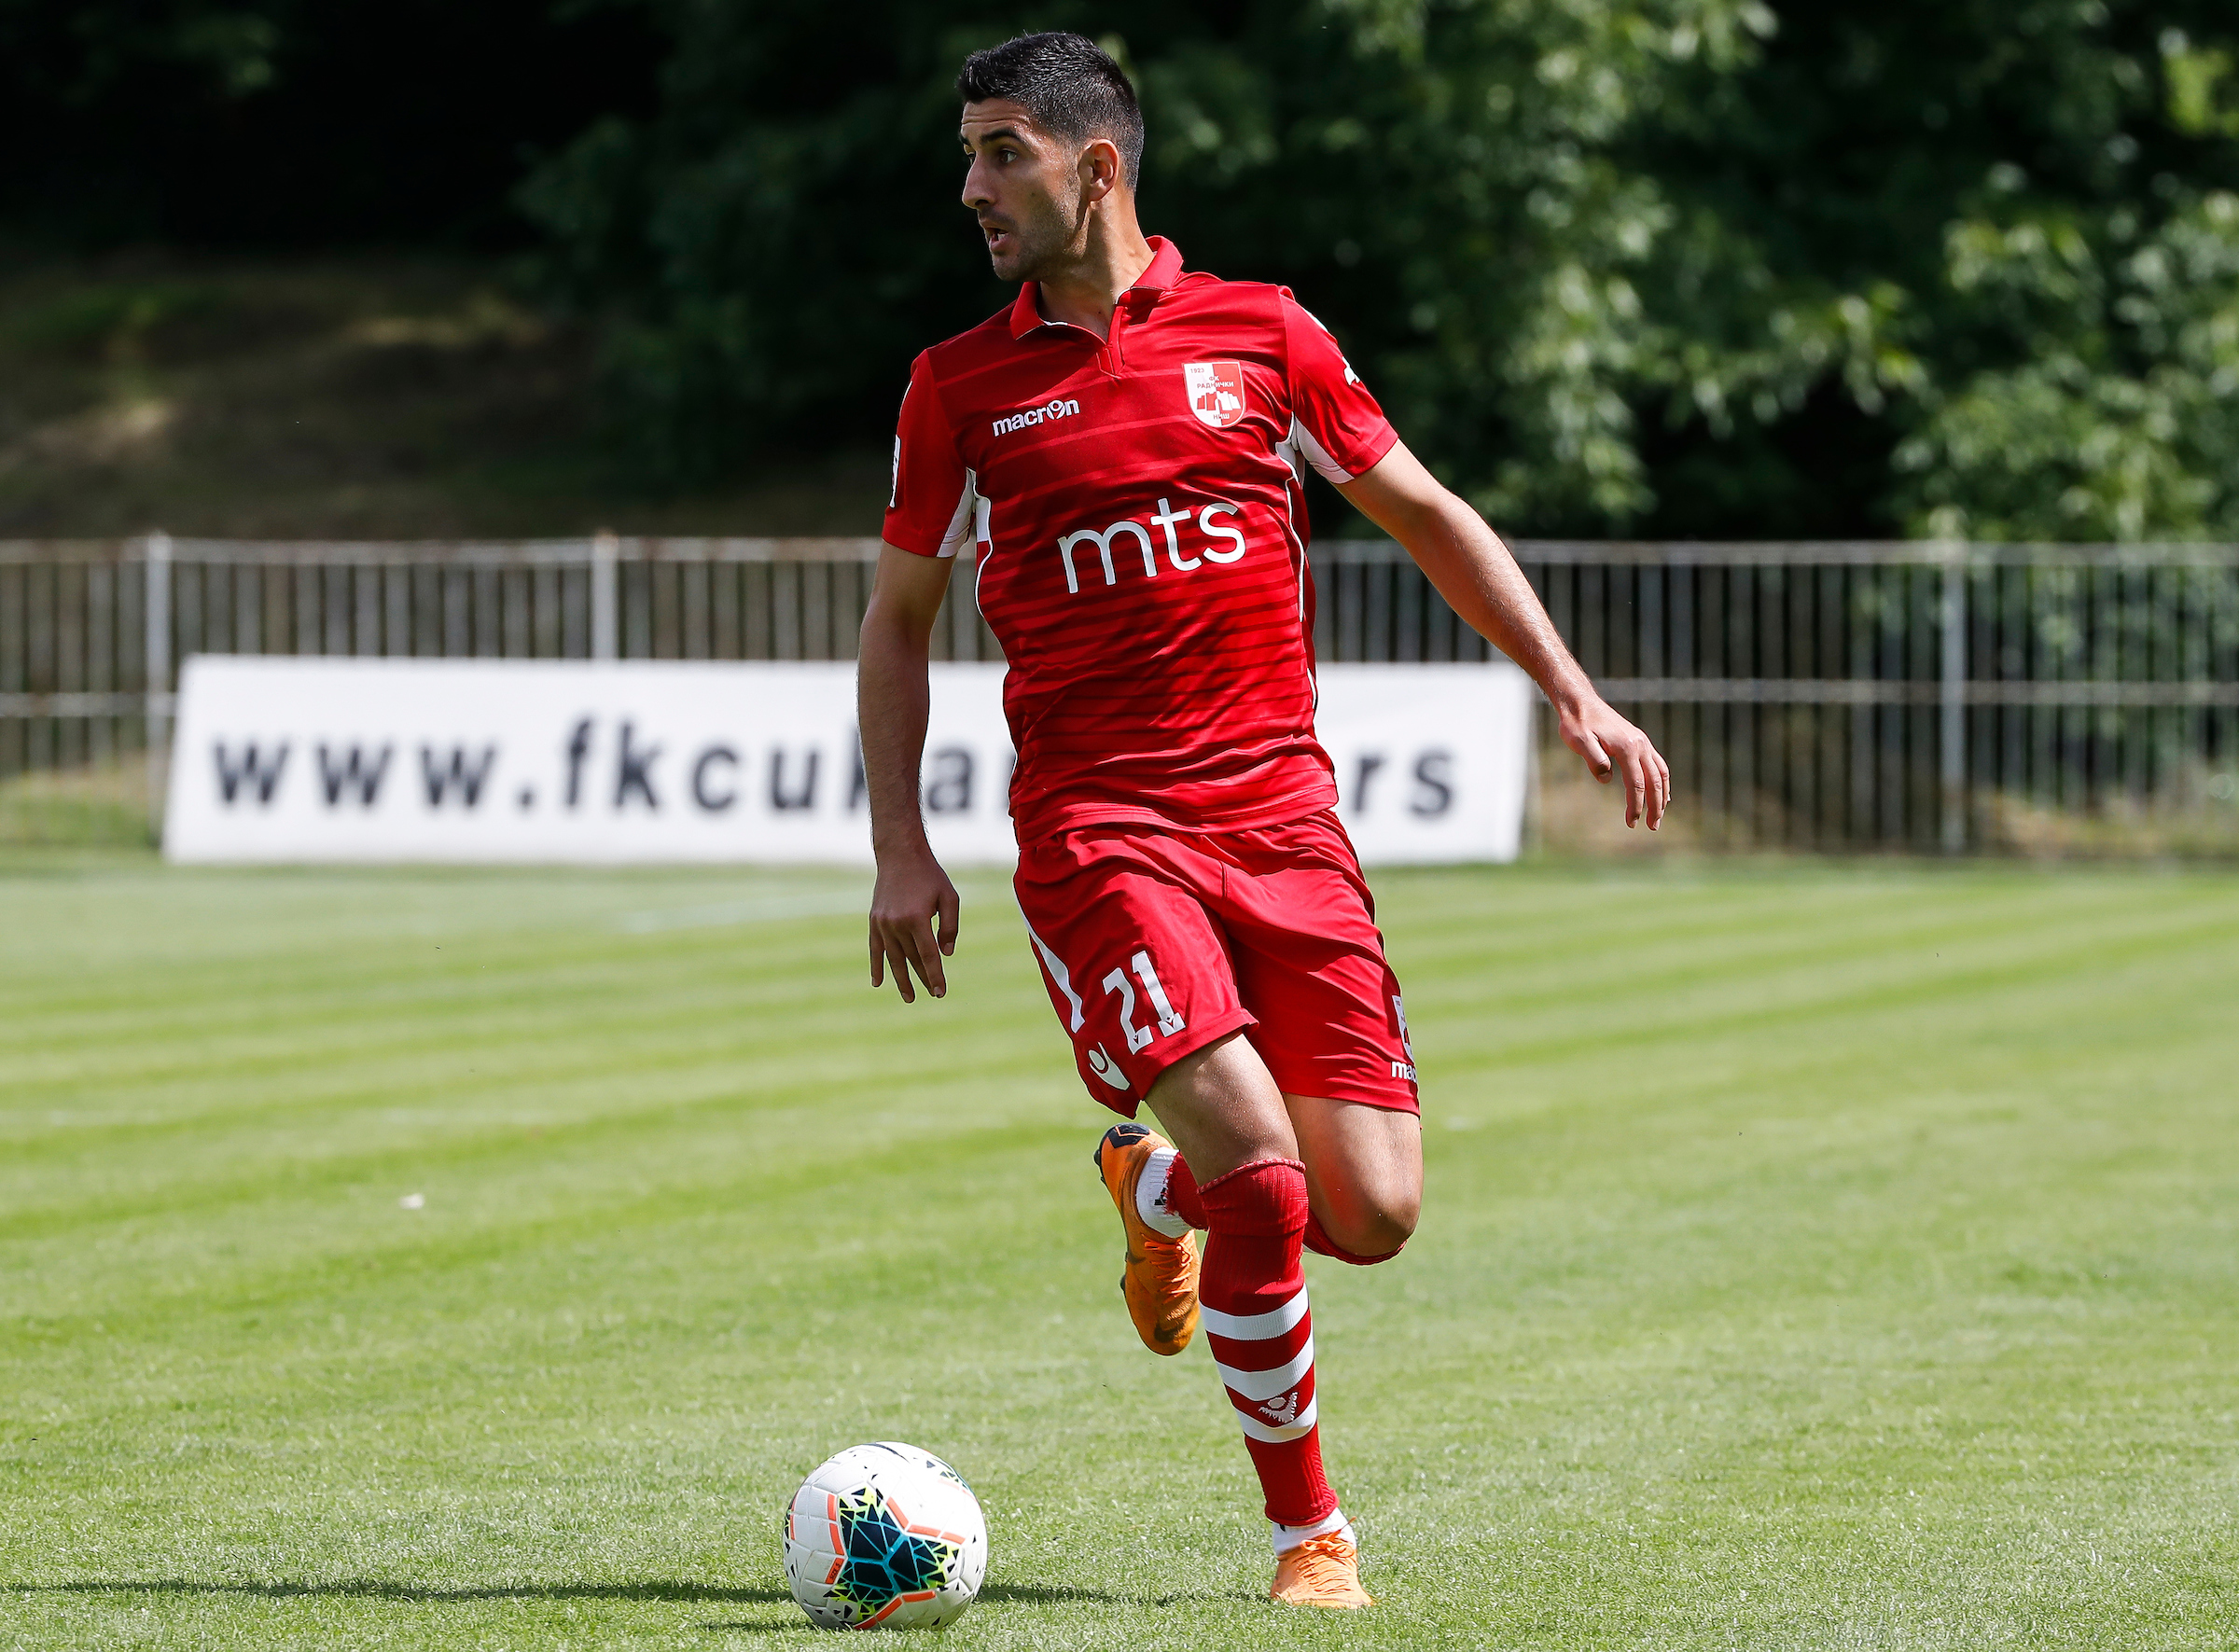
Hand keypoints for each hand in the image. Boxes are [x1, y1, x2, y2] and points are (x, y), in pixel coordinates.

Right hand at [868, 846, 960, 1001]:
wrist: (900, 855)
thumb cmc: (929, 876)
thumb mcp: (949, 897)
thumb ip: (949, 927)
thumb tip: (946, 954)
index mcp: (917, 918)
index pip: (928, 955)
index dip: (935, 975)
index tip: (940, 992)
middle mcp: (897, 924)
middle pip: (912, 959)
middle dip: (923, 979)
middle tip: (932, 995)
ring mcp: (883, 923)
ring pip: (893, 958)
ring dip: (901, 979)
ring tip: (909, 997)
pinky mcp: (874, 921)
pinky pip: (874, 949)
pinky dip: (876, 966)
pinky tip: (877, 983)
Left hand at [1557, 695, 1671, 828]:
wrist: (1580, 703)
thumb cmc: (1577, 724)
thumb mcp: (1579, 742)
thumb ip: (1594, 760)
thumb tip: (1607, 780)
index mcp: (1627, 747)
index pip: (1636, 783)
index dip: (1635, 805)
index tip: (1631, 823)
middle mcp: (1640, 745)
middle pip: (1654, 781)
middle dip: (1655, 806)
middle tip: (1652, 827)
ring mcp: (1642, 742)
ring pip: (1660, 773)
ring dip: (1662, 795)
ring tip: (1659, 815)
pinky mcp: (1639, 741)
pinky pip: (1657, 764)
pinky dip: (1661, 781)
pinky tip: (1661, 792)